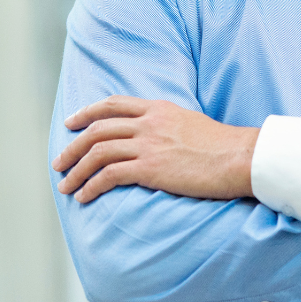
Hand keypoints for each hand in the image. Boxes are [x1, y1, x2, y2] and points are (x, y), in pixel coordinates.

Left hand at [52, 96, 258, 204]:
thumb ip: (169, 126)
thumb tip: (158, 139)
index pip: (113, 104)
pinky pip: (109, 175)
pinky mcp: (150, 168)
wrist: (240, 157)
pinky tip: (84, 197)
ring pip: (97, 152)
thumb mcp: (192, 123)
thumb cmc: (224, 147)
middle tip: (59, 162)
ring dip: (76, 171)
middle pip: (97, 129)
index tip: (72, 122)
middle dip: (73, 147)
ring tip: (66, 185)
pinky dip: (91, 186)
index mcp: (159, 108)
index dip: (87, 112)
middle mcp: (149, 122)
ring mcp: (148, 144)